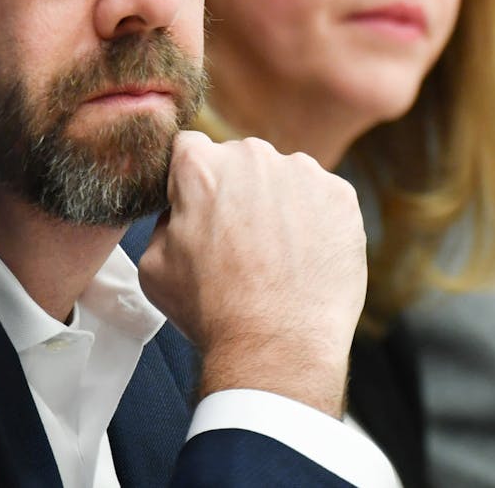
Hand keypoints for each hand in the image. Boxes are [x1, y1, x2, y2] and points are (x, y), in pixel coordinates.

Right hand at [138, 131, 366, 416]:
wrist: (278, 345)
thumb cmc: (211, 310)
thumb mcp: (153, 265)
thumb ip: (164, 220)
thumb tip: (181, 210)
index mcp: (200, 165)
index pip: (190, 149)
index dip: (192, 181)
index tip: (200, 209)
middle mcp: (253, 155)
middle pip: (241, 160)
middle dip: (239, 190)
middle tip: (241, 241)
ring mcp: (302, 172)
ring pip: (285, 177)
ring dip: (280, 204)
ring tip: (277, 256)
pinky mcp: (341, 195)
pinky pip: (322, 198)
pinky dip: (315, 221)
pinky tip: (305, 259)